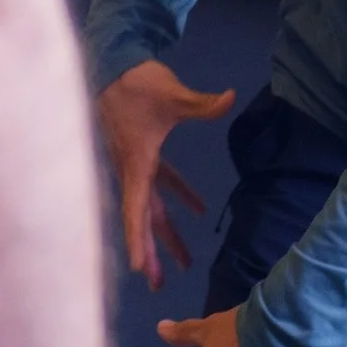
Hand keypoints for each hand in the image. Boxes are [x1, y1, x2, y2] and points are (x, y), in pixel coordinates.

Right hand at [97, 60, 233, 288]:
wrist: (115, 62)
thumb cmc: (137, 83)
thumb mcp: (172, 95)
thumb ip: (202, 104)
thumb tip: (231, 98)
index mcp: (137, 164)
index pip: (136, 210)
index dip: (137, 240)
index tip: (139, 269)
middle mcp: (133, 170)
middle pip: (143, 219)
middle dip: (150, 251)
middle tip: (157, 285)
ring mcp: (137, 162)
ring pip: (152, 206)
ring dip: (165, 232)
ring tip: (181, 263)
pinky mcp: (144, 152)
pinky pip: (161, 183)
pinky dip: (178, 197)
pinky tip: (198, 210)